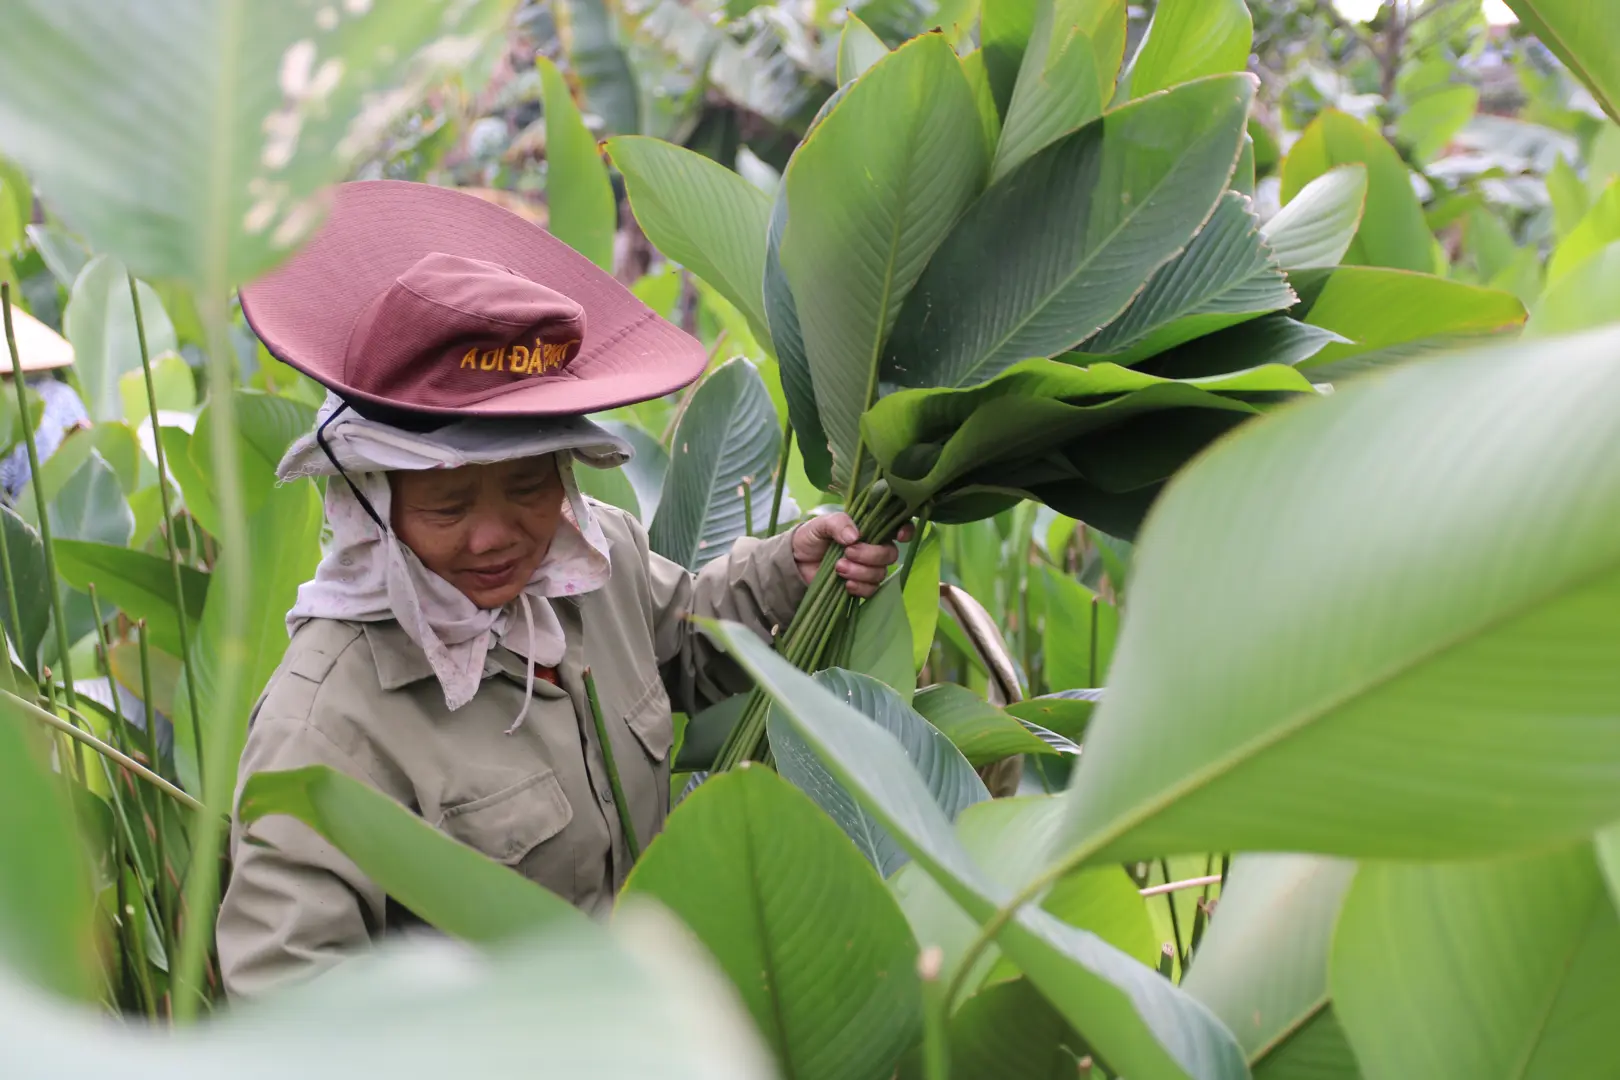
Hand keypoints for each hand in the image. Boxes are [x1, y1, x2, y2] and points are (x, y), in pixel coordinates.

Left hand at [790, 512, 913, 597]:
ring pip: (880, 573)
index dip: (905, 531)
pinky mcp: (860, 586)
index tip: (899, 536)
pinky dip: (859, 587)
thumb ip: (838, 523)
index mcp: (868, 528)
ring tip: (838, 567)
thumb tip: (855, 536)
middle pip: (890, 553)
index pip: (897, 527)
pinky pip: (871, 590)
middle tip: (847, 553)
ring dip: (860, 571)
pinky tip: (845, 584)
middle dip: (870, 555)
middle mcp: (873, 547)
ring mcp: (868, 568)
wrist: (795, 563)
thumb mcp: (820, 524)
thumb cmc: (810, 537)